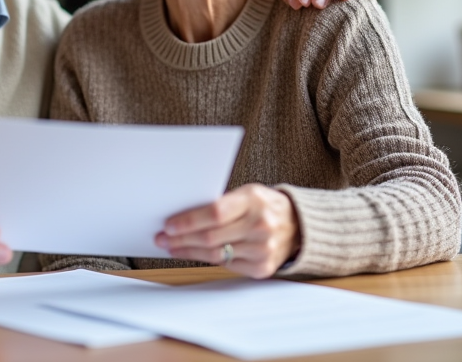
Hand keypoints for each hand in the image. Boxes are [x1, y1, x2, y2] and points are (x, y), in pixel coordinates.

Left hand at [154, 184, 298, 278]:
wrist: (298, 226)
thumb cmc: (265, 206)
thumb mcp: (248, 193)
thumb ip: (221, 202)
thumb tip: (183, 215)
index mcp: (254, 200)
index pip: (215, 213)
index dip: (189, 221)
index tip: (169, 225)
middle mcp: (260, 225)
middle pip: (211, 237)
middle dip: (182, 239)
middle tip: (163, 238)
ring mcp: (263, 249)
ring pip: (215, 254)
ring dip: (189, 251)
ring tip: (172, 247)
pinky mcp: (262, 268)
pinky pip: (227, 265)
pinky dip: (206, 260)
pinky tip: (193, 254)